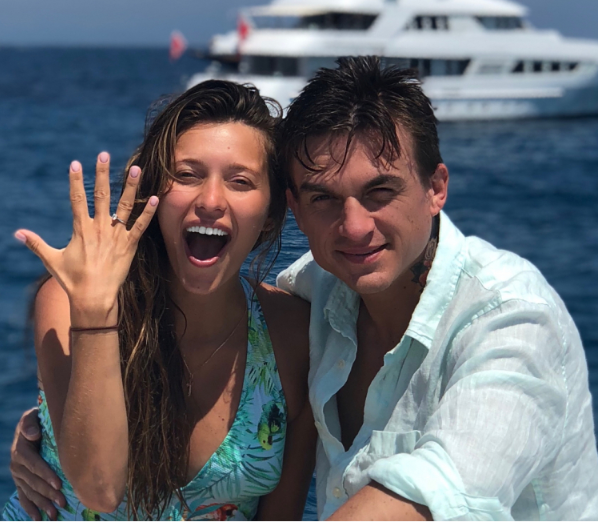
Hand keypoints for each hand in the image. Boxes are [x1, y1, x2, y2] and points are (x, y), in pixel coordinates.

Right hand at [10, 408, 65, 520]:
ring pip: (30, 492)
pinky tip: (39, 518)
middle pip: (34, 482)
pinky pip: (23, 497)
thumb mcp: (32, 417)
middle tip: (63, 502)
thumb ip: (30, 424)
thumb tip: (34, 434)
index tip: (59, 484)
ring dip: (42, 504)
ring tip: (55, 514)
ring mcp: (18, 475)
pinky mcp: (20, 481)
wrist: (32, 425)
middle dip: (48, 493)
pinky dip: (30, 509)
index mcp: (21, 450)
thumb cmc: (37, 420)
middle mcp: (17, 465)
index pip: (34, 465)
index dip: (46, 475)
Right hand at [14, 153, 158, 325]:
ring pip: (125, 206)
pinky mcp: (130, 245)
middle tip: (104, 155)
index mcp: (81, 229)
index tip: (75, 163)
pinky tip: (154, 197)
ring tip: (136, 169)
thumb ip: (36, 244)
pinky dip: (148, 212)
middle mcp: (99, 228)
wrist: (94, 298)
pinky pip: (141, 226)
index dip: (75, 181)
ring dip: (130, 186)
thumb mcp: (51, 260)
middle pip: (101, 195)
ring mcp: (116, 236)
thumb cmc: (72, 280)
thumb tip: (17, 233)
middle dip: (102, 174)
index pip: (77, 199)